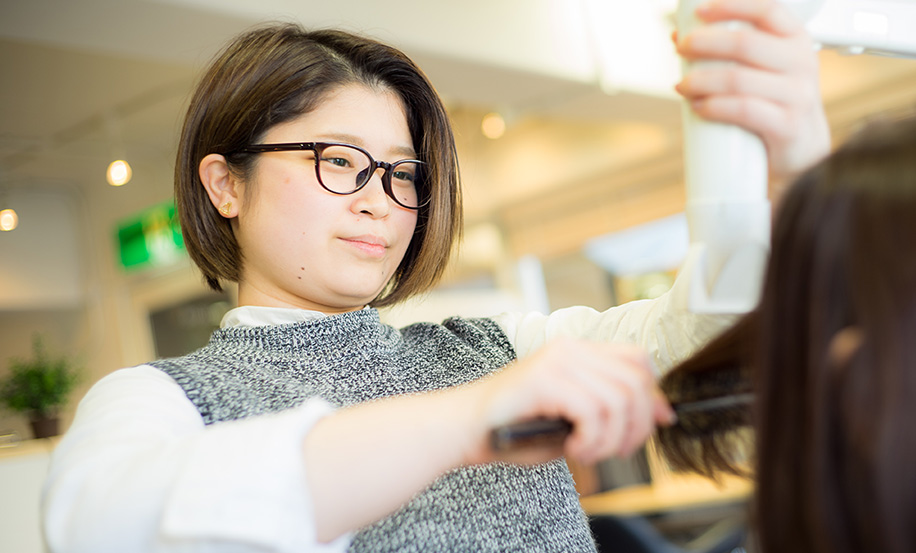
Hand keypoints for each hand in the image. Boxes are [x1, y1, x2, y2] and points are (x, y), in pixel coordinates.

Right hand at [464, 338, 674, 465]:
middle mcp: (569, 349)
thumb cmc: (514, 427)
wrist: (463, 427)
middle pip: (636, 380)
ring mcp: (556, 361)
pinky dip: (592, 441)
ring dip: (610, 439)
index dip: (654, 393)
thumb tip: (659, 414)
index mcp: (577, 351)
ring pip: (618, 400)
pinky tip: (573, 451)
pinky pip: (593, 412)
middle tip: (617, 450)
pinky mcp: (543, 380)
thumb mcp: (573, 418)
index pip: (637, 359)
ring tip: (587, 453)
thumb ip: (611, 410)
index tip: (657, 423)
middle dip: (638, 425)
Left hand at [675, 0, 830, 179]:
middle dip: (704, 43)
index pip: (768, 11)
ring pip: (738, 79)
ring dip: (701, 80)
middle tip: (681, 49)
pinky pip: (744, 110)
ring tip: (682, 85)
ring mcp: (797, 96)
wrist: (803, 149)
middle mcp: (802, 63)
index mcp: (796, 41)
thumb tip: (679, 35)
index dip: (732, 6)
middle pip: (745, 44)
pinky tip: (698, 107)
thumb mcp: (762, 70)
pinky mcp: (788, 126)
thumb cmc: (775, 103)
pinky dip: (714, 107)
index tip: (700, 11)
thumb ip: (729, 51)